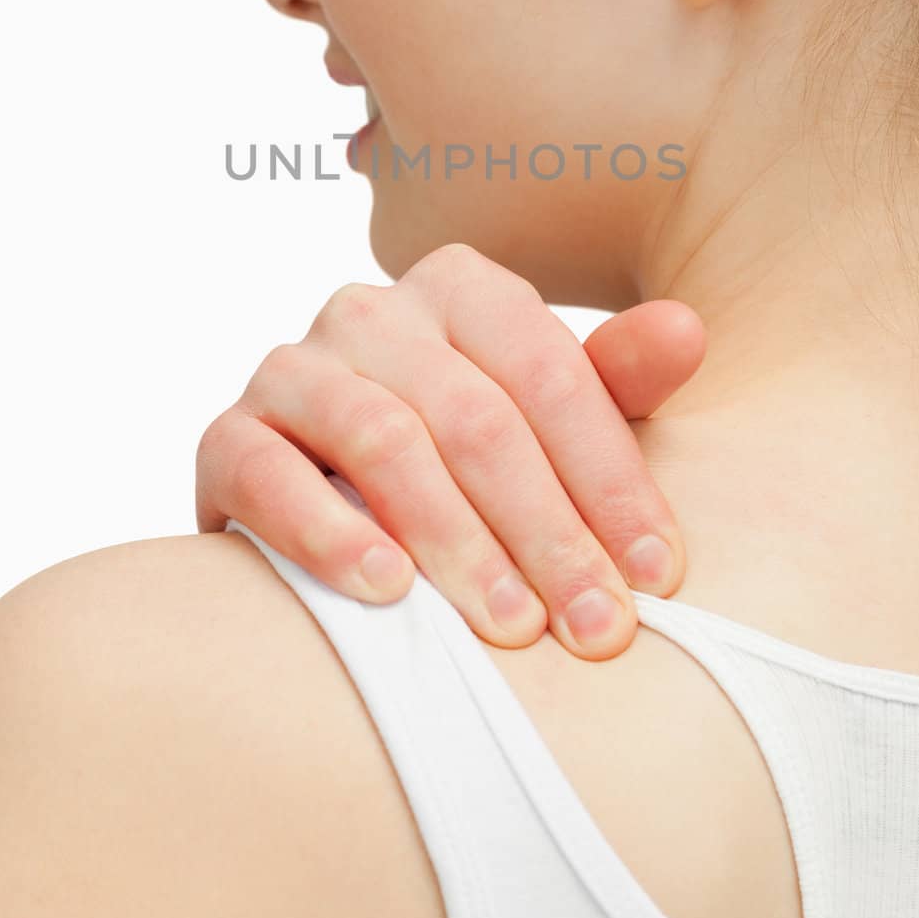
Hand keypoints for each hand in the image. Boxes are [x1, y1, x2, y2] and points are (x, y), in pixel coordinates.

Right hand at [196, 243, 704, 659]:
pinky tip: (384, 591)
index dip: (610, 478)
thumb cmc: (470, 458)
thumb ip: (619, 379)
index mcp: (463, 288)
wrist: (333, 489)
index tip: (659, 576)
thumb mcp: (555, 416)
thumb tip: (689, 329)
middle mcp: (373, 311)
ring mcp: (294, 366)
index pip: (550, 374)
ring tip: (509, 624)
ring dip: (455, 540)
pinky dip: (326, 531)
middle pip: (476, 416)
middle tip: (595, 629)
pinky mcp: (230, 433)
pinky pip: (266, 470)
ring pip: (381, 438)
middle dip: (547, 532)